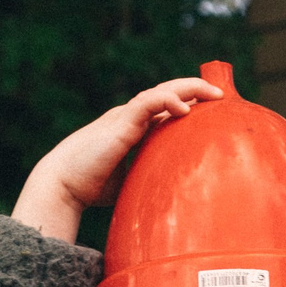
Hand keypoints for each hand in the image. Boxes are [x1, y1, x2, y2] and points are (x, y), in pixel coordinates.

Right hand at [13, 77, 224, 240]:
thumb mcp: (132, 179)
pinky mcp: (121, 123)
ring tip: (213, 95)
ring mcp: (125, 117)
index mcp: (134, 128)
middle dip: (195, 90)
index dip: (188, 103)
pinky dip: (167, 101)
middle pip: (167, 94)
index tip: (212, 109)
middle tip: (221, 96)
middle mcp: (131, 118)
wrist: (64, 184)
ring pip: (161, 92)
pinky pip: (146, 104)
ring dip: (188, 89)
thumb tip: (173, 197)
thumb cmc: (92, 186)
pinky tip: (185, 108)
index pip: (165, 108)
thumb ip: (150, 176)